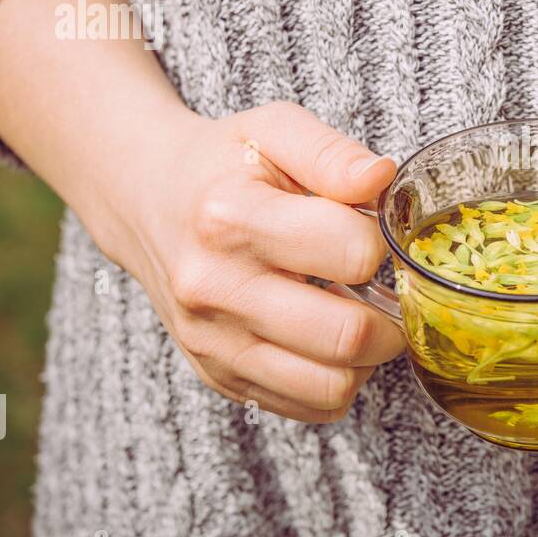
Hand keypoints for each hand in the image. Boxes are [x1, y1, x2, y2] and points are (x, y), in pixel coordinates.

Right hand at [106, 101, 405, 421]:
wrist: (145, 199)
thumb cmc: (221, 164)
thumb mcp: (274, 130)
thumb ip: (332, 152)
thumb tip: (381, 179)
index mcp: (230, 219)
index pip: (353, 254)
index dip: (382, 242)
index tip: (373, 232)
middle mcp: (214, 289)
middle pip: (346, 336)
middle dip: (393, 315)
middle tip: (391, 289)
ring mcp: (213, 342)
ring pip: (331, 387)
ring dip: (369, 358)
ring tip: (362, 315)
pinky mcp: (219, 377)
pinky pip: (309, 406)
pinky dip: (338, 380)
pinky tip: (330, 339)